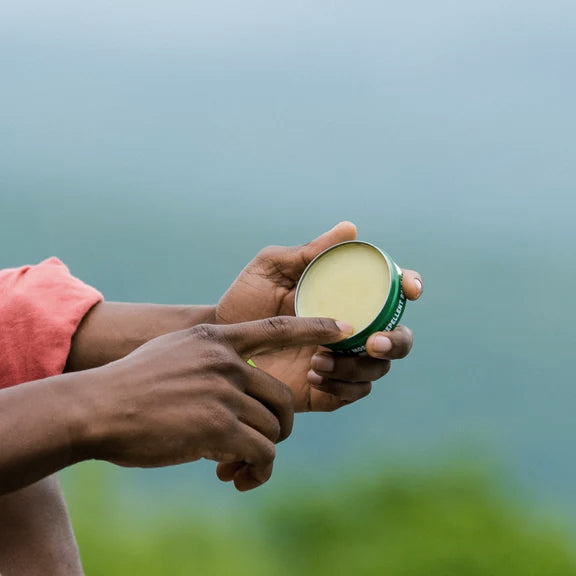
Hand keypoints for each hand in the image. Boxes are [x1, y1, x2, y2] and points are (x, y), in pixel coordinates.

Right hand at [77, 316, 349, 490]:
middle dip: (279, 426)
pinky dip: (257, 471)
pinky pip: (262, 453)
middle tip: (257, 446)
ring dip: (263, 454)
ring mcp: (224, 391)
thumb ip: (213, 362)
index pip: (276, 329)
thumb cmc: (131, 386)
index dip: (314, 327)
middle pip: (283, 398)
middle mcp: (226, 362)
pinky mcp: (219, 426)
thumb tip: (242, 386)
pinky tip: (235, 478)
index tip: (344, 326)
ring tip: (238, 468)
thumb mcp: (173, 354)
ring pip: (274, 429)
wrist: (96, 409)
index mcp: (216, 340)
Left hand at [216, 222, 422, 412]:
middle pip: (397, 337)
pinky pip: (354, 393)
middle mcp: (349, 329)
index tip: (409, 290)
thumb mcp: (271, 269)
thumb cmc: (245, 299)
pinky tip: (312, 376)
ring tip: (317, 360)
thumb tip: (350, 229)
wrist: (219, 341)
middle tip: (372, 341)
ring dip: (358, 366)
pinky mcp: (326, 389)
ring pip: (378, 368)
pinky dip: (342, 387)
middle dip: (396, 340)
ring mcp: (340, 360)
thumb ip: (307, 252)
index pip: (389, 292)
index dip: (408, 288)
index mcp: (344, 297)